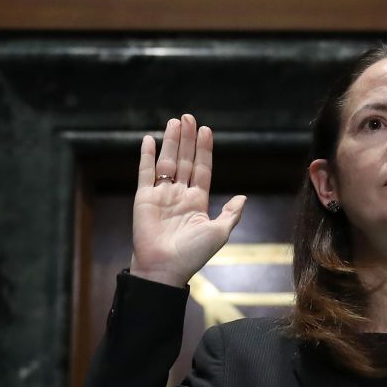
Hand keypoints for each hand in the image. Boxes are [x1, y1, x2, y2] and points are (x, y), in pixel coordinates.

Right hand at [128, 114, 246, 286]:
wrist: (165, 268)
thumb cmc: (192, 254)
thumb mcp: (219, 233)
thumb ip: (231, 213)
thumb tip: (243, 198)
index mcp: (197, 201)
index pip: (202, 169)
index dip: (204, 150)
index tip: (206, 130)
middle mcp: (179, 195)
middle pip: (185, 160)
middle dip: (188, 139)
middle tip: (189, 117)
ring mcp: (161, 195)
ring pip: (167, 161)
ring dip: (171, 141)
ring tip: (175, 121)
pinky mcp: (144, 198)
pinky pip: (145, 173)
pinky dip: (146, 156)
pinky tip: (148, 139)